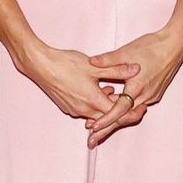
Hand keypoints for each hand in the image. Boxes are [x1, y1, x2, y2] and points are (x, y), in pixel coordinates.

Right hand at [14, 37, 139, 121]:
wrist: (40, 65)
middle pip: (108, 117)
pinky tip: (96, 90)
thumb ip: (117, 69)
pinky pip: (85, 110)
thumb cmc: (66, 64)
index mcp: (94, 101)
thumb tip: (136, 69)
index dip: (132, 111)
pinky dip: (94, 104)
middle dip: (121, 110)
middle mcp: (84, 110)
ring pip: (96, 114)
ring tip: (112, 91)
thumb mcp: (94, 65)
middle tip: (133, 102)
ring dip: (106, 105)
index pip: (119, 114)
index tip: (142, 107)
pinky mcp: (67, 106)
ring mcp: (74, 110)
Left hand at [86, 24, 182, 146]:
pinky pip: (138, 105)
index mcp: (137, 86)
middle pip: (124, 117)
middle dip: (107, 127)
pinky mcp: (154, 92)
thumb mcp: (126, 51)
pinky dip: (126, 110)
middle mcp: (146, 95)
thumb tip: (91, 62)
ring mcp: (151, 95)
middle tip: (92, 138)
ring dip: (116, 119)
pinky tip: (115, 109)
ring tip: (99, 126)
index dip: (105, 119)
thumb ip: (108, 59)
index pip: (119, 109)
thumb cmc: (152, 47)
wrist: (174, 46)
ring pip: (131, 112)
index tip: (93, 128)